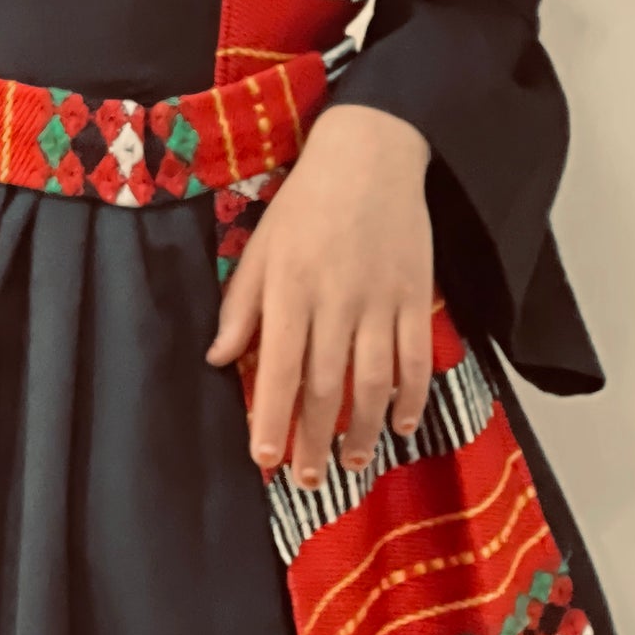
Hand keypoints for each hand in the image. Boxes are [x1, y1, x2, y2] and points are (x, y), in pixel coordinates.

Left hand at [204, 103, 432, 488]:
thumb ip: (241, 306)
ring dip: (363, 430)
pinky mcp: (415, 294)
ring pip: (374, 380)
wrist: (371, 154)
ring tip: (352, 464)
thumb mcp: (260, 246)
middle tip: (308, 480)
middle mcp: (334, 299)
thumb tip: (217, 359)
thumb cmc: (305, 203)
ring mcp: (379, 299)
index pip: (276, 366)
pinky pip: (417, 357)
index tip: (263, 458)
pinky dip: (412, 397)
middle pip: (325, 384)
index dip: (270, 417)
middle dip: (314, 439)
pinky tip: (401, 424)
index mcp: (289, 288)